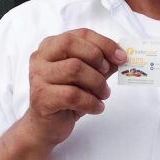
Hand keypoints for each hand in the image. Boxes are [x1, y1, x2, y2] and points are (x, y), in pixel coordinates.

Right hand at [23, 28, 125, 146]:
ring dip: (97, 83)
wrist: (46, 126)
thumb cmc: (67, 97)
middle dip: (96, 58)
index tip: (121, 56)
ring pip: (74, 69)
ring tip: (103, 94)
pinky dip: (91, 102)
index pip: (80, 34)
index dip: (104, 43)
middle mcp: (40, 58)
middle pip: (71, 45)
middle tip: (106, 73)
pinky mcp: (41, 97)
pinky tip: (97, 107)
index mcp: (51, 46)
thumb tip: (121, 56)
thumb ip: (101, 64)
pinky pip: (72, 95)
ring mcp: (38, 77)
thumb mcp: (87, 77)